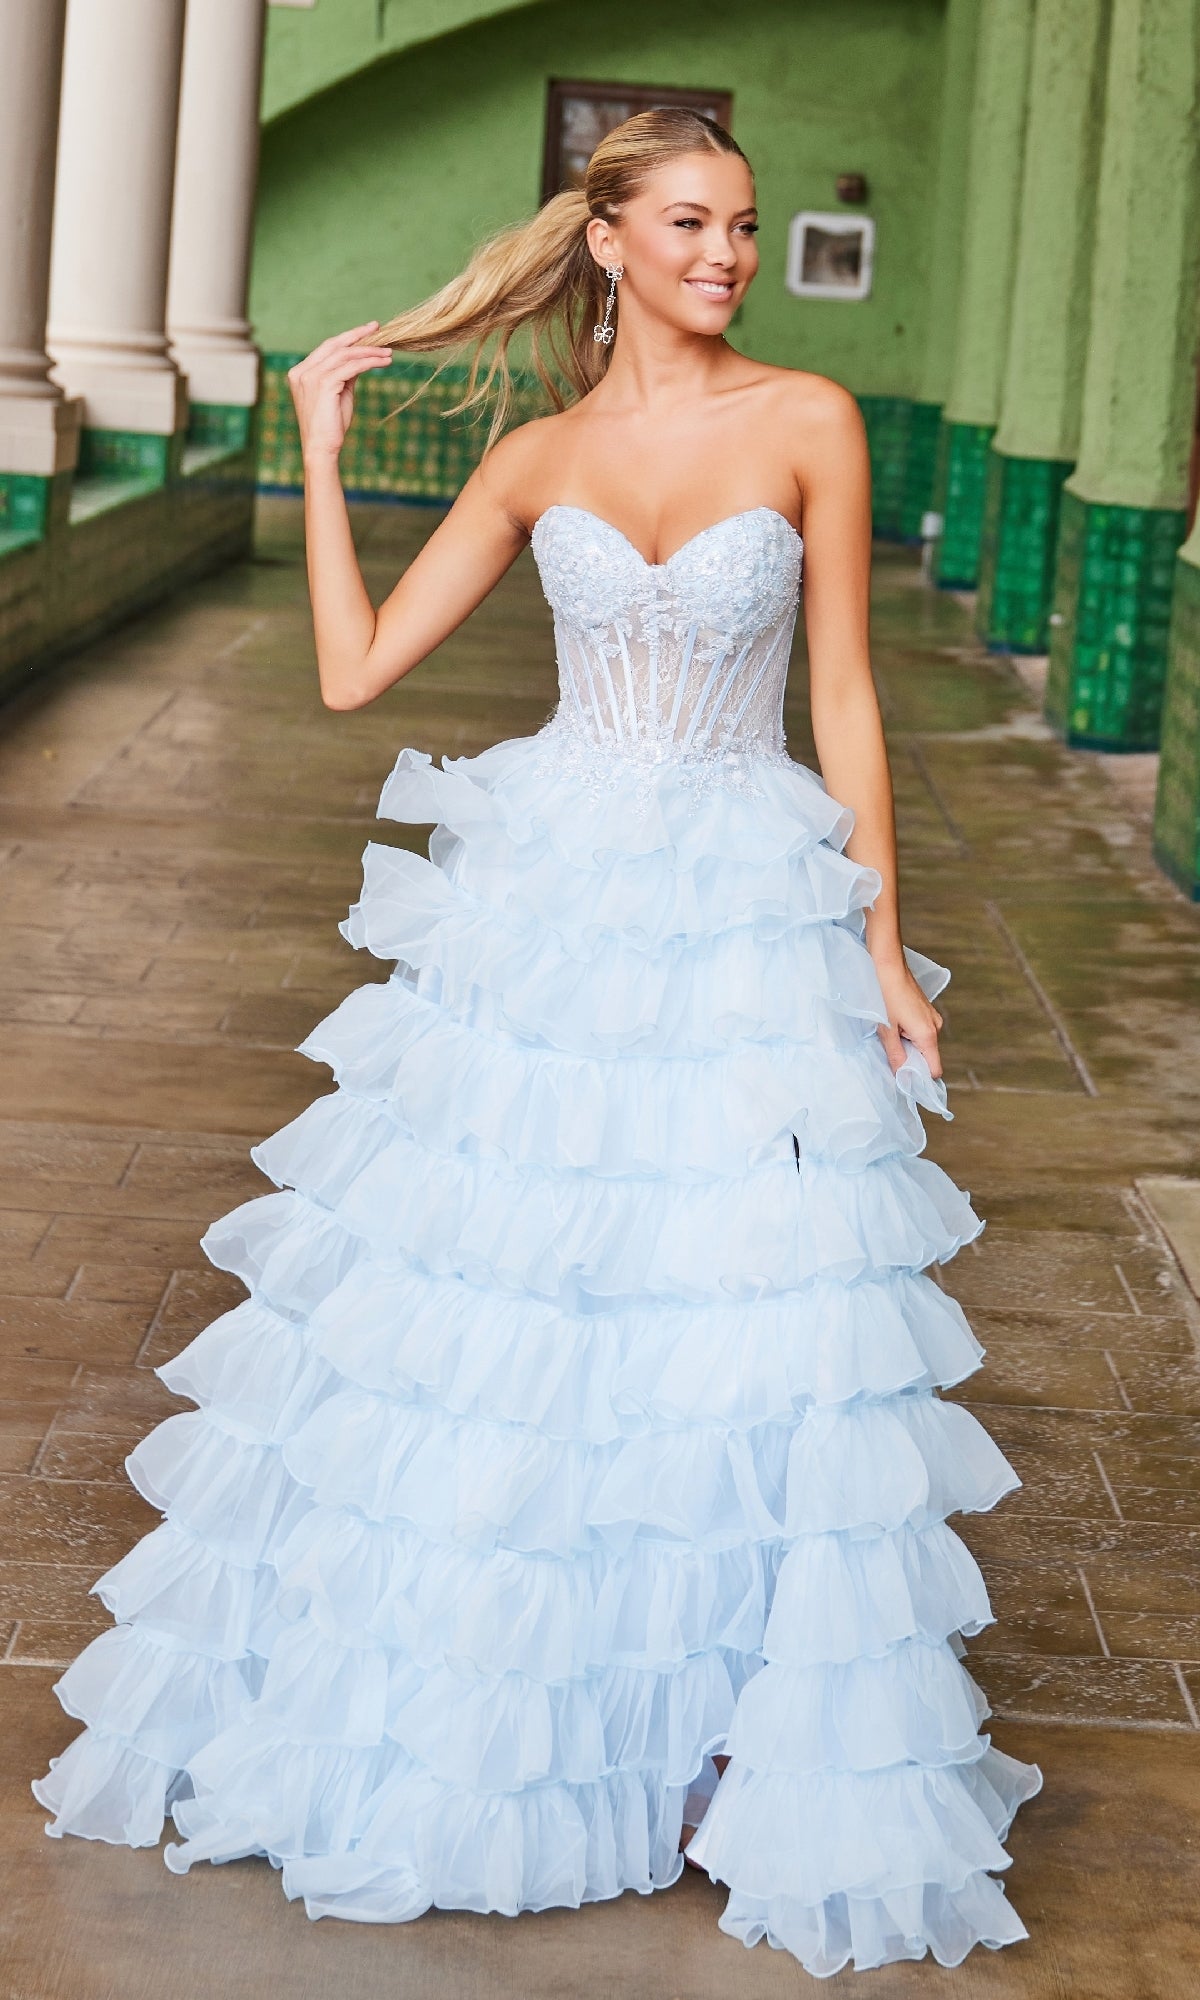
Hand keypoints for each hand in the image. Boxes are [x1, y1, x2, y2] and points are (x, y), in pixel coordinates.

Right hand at [287, 322, 392, 462]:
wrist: (321, 449)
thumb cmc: (330, 426)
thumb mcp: (339, 393)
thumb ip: (346, 374)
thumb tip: (361, 359)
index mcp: (301, 372)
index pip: (327, 348)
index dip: (348, 337)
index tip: (367, 330)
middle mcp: (302, 371)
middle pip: (334, 345)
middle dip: (357, 335)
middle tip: (377, 328)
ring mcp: (310, 377)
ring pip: (345, 355)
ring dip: (369, 351)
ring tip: (388, 352)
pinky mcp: (323, 384)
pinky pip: (351, 367)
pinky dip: (369, 362)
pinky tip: (383, 362)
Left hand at [873, 956, 942, 1079]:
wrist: (888, 964)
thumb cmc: (885, 995)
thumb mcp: (886, 1030)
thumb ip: (896, 1056)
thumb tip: (903, 1077)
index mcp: (928, 1035)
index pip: (935, 1070)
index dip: (921, 1079)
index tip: (904, 1080)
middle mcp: (935, 1026)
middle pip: (928, 1057)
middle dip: (911, 1061)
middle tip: (890, 1056)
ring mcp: (932, 1017)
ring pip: (923, 1043)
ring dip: (907, 1045)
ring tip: (889, 1035)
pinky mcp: (926, 1009)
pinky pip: (920, 1030)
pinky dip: (908, 1033)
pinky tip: (893, 1024)